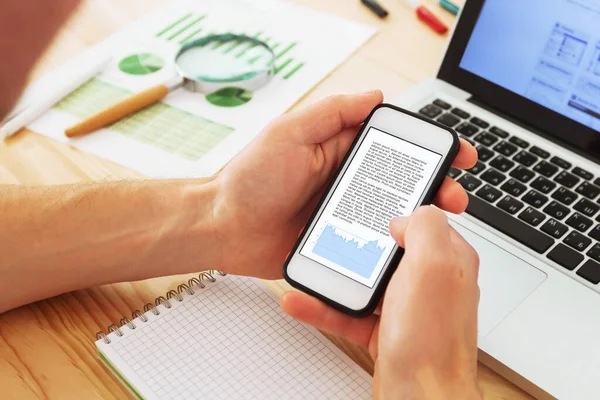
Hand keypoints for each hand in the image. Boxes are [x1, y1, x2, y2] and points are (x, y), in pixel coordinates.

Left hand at [212, 91, 476, 278]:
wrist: (223, 229)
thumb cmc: (248, 180)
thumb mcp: (289, 133)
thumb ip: (332, 113)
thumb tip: (375, 96)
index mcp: (339, 149)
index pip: (393, 144)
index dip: (427, 148)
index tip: (456, 153)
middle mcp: (346, 180)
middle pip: (401, 182)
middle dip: (434, 187)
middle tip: (453, 197)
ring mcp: (343, 213)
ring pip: (391, 213)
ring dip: (417, 218)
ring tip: (434, 227)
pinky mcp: (336, 242)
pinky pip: (370, 244)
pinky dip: (391, 247)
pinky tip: (406, 252)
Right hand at [282, 207, 481, 399]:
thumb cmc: (432, 343)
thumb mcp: (433, 267)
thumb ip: (424, 227)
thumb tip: (406, 216)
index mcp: (448, 259)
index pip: (423, 221)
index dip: (396, 212)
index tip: (369, 206)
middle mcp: (430, 282)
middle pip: (388, 250)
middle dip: (358, 242)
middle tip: (333, 234)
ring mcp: (407, 307)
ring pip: (366, 281)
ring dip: (336, 274)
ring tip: (311, 266)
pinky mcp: (386, 329)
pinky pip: (352, 311)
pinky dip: (327, 306)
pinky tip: (304, 301)